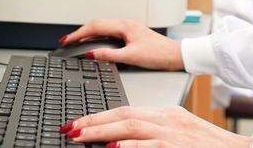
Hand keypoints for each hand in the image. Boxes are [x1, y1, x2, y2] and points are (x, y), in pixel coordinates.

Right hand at [61, 19, 183, 69]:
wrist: (175, 55)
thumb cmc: (159, 54)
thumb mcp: (131, 57)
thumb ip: (109, 55)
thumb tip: (91, 53)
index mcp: (124, 26)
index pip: (95, 26)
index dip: (79, 33)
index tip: (67, 40)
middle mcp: (126, 23)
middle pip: (97, 24)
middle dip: (80, 32)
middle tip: (67, 40)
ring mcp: (129, 27)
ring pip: (103, 27)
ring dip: (89, 33)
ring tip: (77, 41)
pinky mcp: (131, 33)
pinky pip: (110, 31)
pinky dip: (98, 35)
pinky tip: (95, 42)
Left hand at [61, 105, 249, 146]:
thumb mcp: (182, 136)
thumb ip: (155, 136)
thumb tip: (123, 142)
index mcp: (168, 115)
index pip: (127, 110)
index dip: (101, 116)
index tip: (80, 123)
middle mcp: (169, 120)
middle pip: (124, 114)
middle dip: (93, 121)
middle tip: (70, 128)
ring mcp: (174, 133)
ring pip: (131, 125)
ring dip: (102, 131)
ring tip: (80, 136)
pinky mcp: (180, 146)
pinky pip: (150, 145)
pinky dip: (130, 145)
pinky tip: (114, 147)